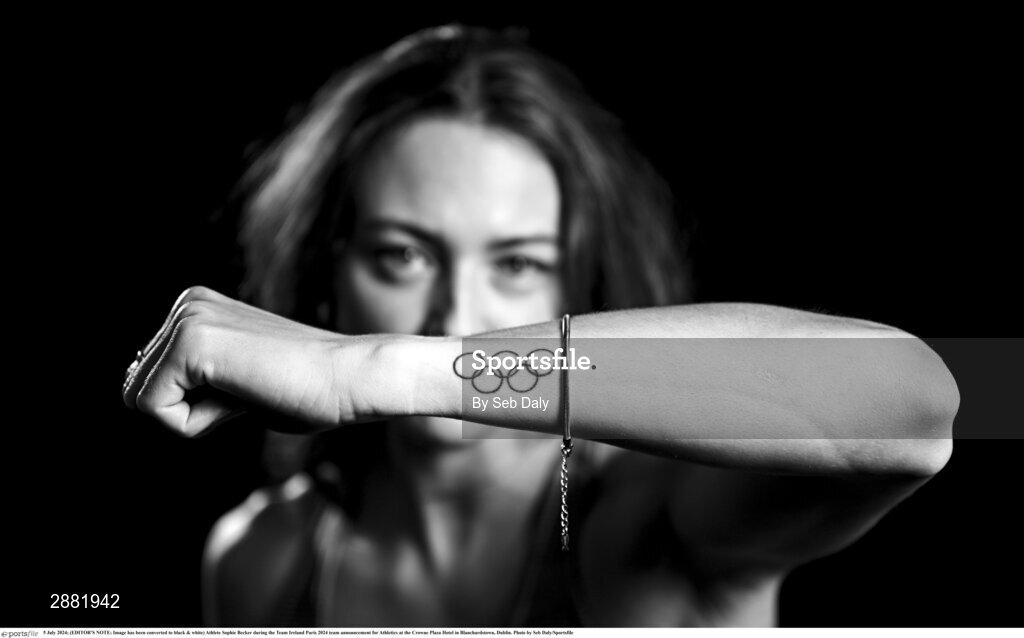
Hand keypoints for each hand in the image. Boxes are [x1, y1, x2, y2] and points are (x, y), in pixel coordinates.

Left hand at [122, 286, 388, 436]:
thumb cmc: (306, 389)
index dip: (196, 405)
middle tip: (252, 391)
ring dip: (195, 416)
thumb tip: (135, 394)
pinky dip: (196, 422)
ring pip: (142, 401)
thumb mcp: (238, 376)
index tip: (250, 386)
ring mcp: (187, 319)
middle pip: (138, 390)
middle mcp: (186, 303)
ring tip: (250, 392)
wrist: (349, 379)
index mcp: (195, 306)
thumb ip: (196, 379)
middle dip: (190, 410)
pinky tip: (244, 397)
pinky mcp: (190, 343)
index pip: (150, 381)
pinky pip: (154, 409)